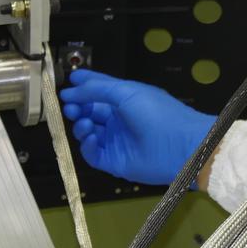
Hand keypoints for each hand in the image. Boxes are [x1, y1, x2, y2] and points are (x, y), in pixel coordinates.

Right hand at [59, 70, 215, 185]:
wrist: (179, 146)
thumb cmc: (158, 113)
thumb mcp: (127, 91)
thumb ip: (97, 88)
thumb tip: (72, 88)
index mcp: (125, 100)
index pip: (98, 92)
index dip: (82, 88)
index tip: (67, 86)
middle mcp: (119, 120)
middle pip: (89, 112)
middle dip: (77, 108)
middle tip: (70, 106)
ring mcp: (116, 141)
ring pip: (87, 133)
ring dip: (81, 126)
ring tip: (85, 122)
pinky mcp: (114, 161)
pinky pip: (92, 153)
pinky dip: (86, 145)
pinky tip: (90, 137)